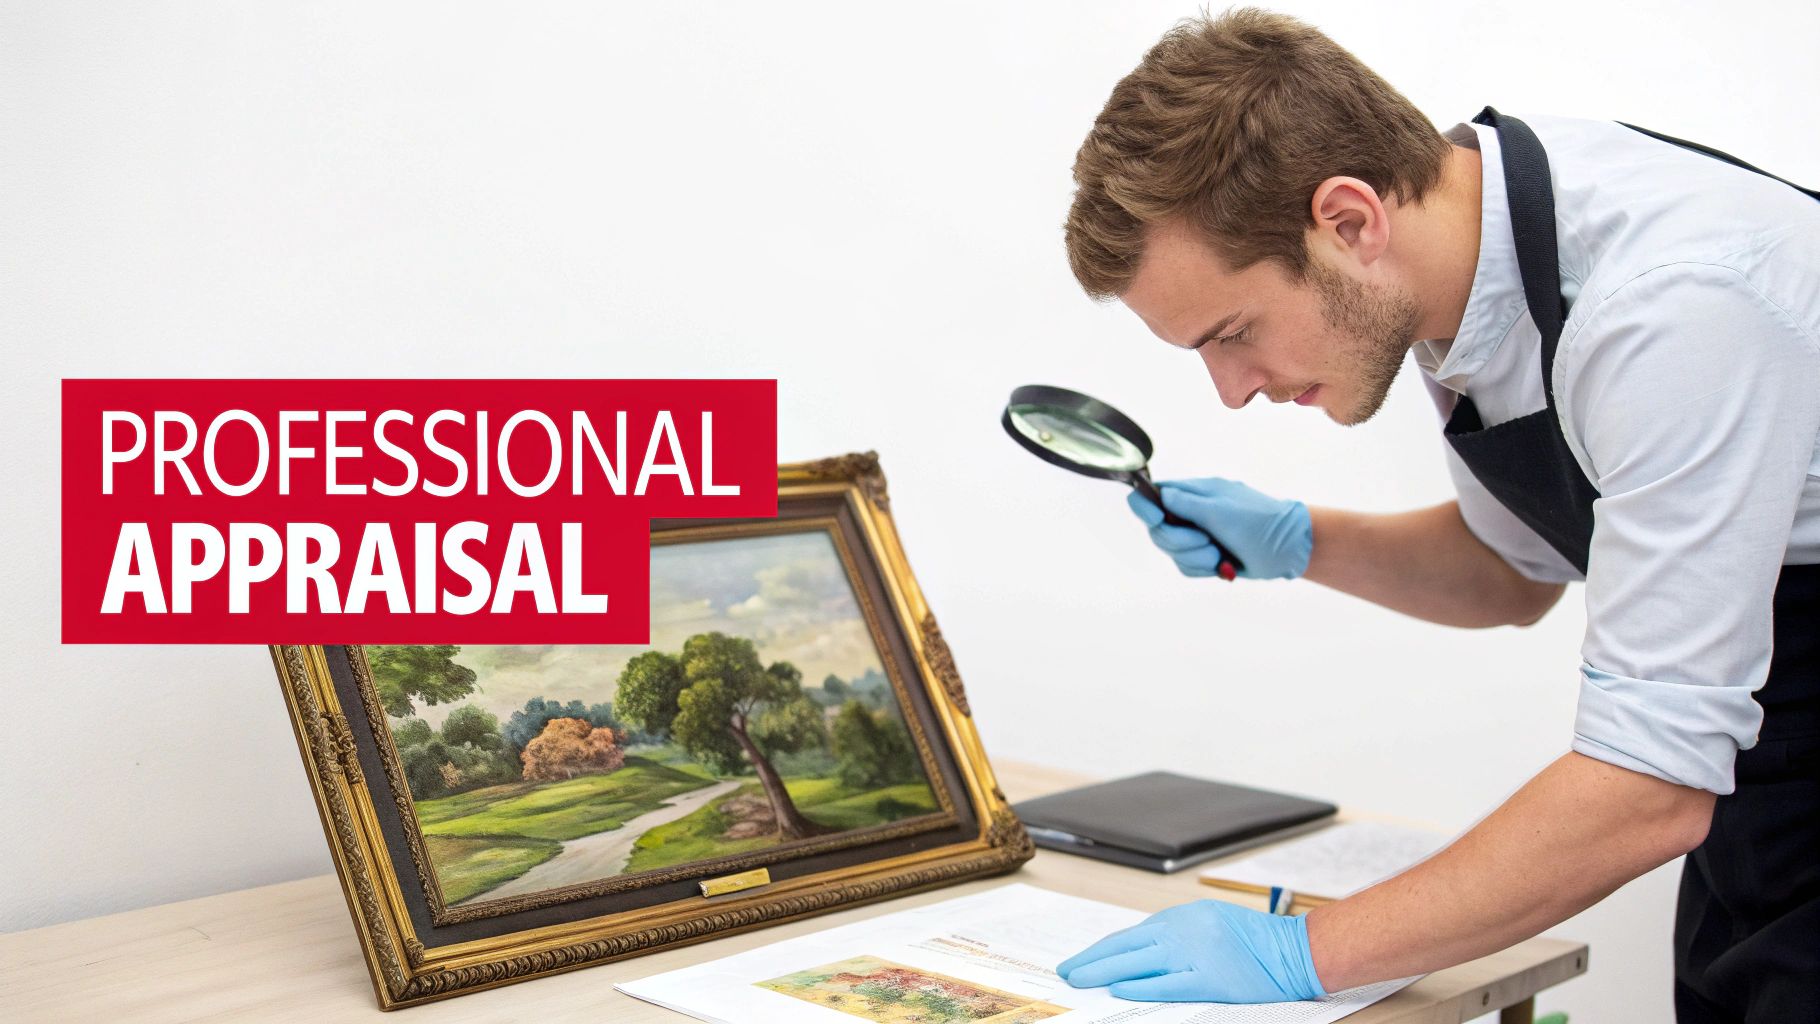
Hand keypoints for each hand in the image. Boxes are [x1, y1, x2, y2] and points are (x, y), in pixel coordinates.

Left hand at [1056, 900, 1324, 1002]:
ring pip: (1136, 963)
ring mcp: (1194, 954)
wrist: (1294, 952)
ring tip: (1078, 980)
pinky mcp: (1208, 979)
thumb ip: (1173, 935)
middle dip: (1090, 960)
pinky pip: (1166, 983)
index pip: (1128, 936)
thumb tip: (1135, 954)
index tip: (1078, 961)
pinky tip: (1117, 989)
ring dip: (1102, 972)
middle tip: (1065, 971)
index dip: (1099, 950)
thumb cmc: (1253, 940)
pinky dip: (1140, 986)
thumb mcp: (1208, 923)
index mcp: (1180, 917)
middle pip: (1124, 947)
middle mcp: (1182, 931)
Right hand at [1128, 478, 1311, 580]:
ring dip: (1196, 557)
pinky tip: (1221, 564)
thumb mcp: (1220, 509)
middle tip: (1206, 540)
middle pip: (1158, 530)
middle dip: (1181, 541)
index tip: (1157, 519)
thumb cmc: (1258, 522)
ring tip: (1219, 553)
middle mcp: (1190, 513)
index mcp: (1193, 493)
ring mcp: (1197, 536)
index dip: (1146, 508)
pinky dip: (1203, 568)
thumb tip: (1158, 494)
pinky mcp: (1204, 557)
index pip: (1153, 495)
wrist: (1289, 549)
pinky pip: (1186, 567)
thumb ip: (1185, 503)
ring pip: (1172, 552)